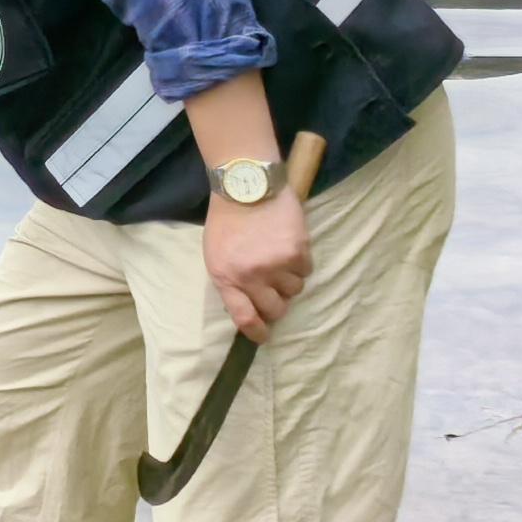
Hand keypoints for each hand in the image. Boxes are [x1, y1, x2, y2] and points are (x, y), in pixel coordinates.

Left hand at [205, 188, 312, 340]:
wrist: (247, 185)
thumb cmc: (227, 220)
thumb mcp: (216, 255)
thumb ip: (231, 282)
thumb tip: (250, 307)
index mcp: (225, 277)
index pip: (244, 318)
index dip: (257, 332)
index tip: (265, 335)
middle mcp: (251, 275)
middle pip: (276, 309)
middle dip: (278, 304)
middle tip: (276, 290)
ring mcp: (276, 264)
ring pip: (295, 290)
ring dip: (290, 280)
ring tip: (279, 258)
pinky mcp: (298, 250)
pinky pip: (306, 270)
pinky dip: (300, 262)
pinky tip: (289, 245)